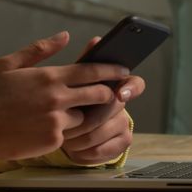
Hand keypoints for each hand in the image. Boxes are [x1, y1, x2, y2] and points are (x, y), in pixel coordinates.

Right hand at [0, 32, 130, 160]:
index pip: (90, 70)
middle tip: (111, 94)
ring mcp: (56, 121)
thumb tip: (65, 36)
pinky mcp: (52, 140)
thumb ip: (40, 49)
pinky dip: (66, 131)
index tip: (123, 70)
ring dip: (83, 115)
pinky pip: (69, 134)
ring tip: (77, 113)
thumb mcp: (10, 64)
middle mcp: (56, 98)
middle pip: (97, 94)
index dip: (111, 70)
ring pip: (84, 117)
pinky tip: (53, 127)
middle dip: (108, 94)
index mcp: (48, 76)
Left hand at [61, 36, 145, 163]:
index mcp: (116, 85)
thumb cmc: (65, 98)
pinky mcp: (119, 145)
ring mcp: (123, 125)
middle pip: (114, 110)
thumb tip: (96, 40)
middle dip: (89, 115)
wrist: (56, 127)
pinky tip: (71, 147)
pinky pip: (101, 150)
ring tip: (63, 134)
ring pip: (103, 132)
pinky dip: (82, 150)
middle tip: (69, 117)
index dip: (130, 88)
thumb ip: (84, 61)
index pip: (135, 83)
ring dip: (79, 135)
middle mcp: (124, 105)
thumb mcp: (70, 78)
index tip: (120, 93)